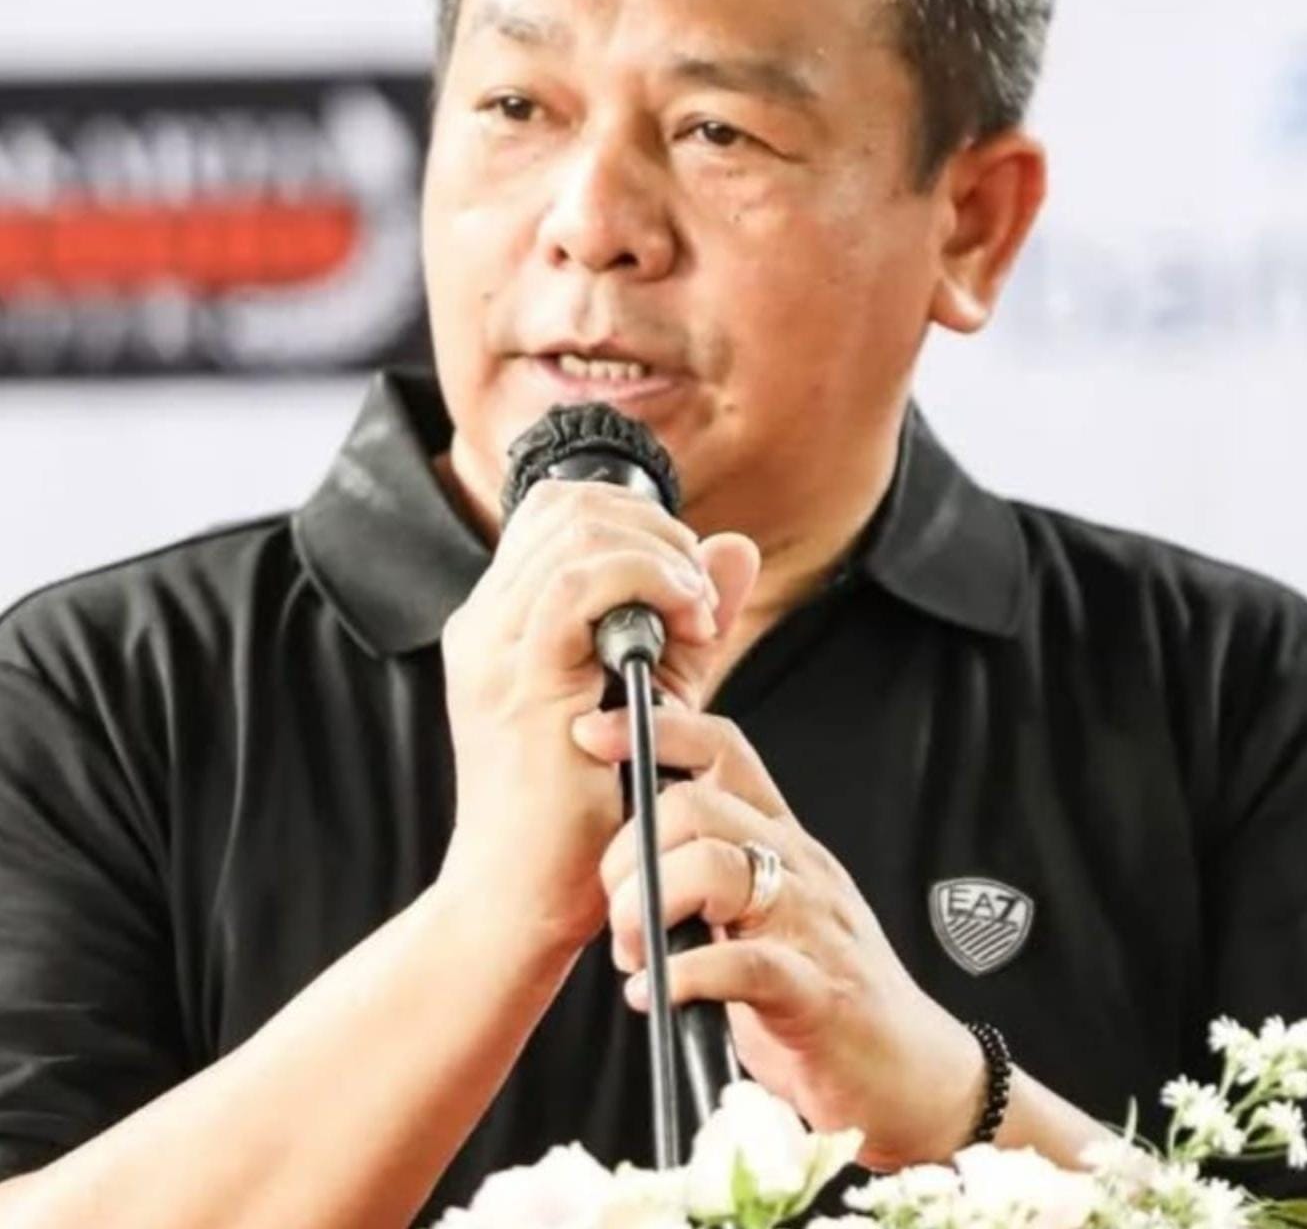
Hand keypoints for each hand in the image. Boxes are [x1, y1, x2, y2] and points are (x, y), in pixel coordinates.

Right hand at [440, 478, 757, 957]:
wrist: (523, 903)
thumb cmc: (582, 816)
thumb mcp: (648, 697)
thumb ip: (688, 621)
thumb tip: (734, 548)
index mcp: (503, 620)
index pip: (558, 509)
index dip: (632, 518)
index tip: (684, 575)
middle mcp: (488, 623)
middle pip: (569, 504)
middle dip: (655, 529)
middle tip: (698, 591)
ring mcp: (496, 647)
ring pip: (577, 530)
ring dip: (659, 553)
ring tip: (695, 613)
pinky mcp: (522, 680)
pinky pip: (580, 584)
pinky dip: (646, 581)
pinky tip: (684, 623)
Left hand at [572, 703, 984, 1168]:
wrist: (910, 1072)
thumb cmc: (819, 987)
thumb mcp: (762, 908)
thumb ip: (708, 868)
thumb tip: (623, 845)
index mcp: (780, 839)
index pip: (721, 749)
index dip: (654, 730)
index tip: (593, 734)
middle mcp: (796, 866)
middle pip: (696, 807)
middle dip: (631, 852)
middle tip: (617, 910)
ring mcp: (809, 924)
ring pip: (714, 868)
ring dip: (648, 908)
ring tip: (632, 954)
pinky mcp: (815, 992)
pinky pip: (741, 963)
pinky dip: (683, 976)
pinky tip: (654, 994)